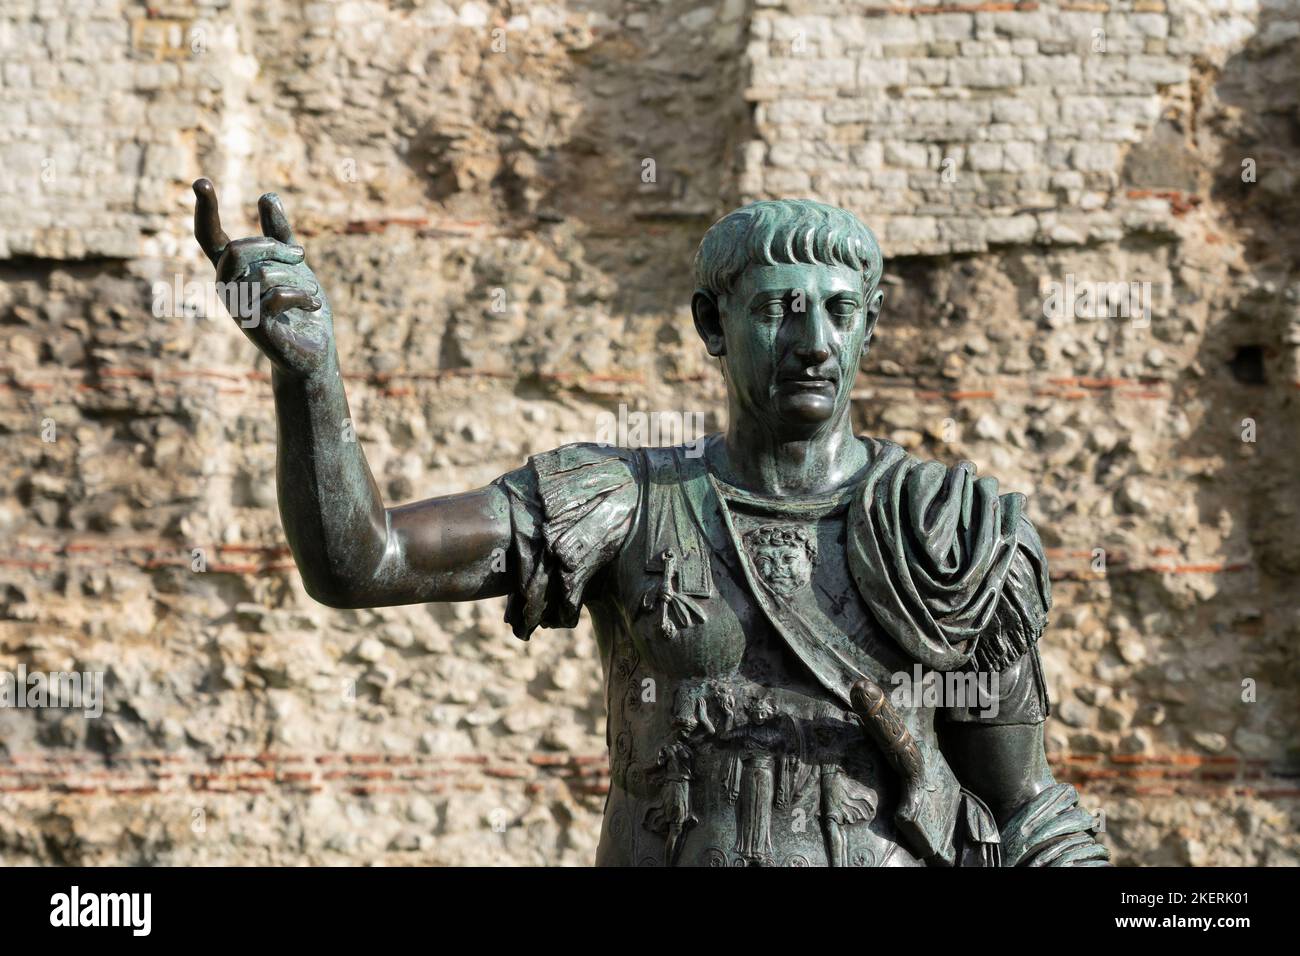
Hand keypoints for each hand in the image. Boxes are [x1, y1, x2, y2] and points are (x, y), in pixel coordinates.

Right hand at [193, 178, 332, 378]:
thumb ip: (279, 234)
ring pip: (264, 273)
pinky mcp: (253, 326)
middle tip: (302, 255)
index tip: (201, 181)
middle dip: (274, 247)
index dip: (205, 210)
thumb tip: (267, 196)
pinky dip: (302, 296)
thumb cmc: (301, 306)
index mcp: (232, 270)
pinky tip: (313, 305)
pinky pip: (276, 296)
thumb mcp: (293, 265)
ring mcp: (237, 308)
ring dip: (297, 278)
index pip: (210, 237)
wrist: (313, 349)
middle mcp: (227, 287)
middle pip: (238, 249)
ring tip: (311, 292)